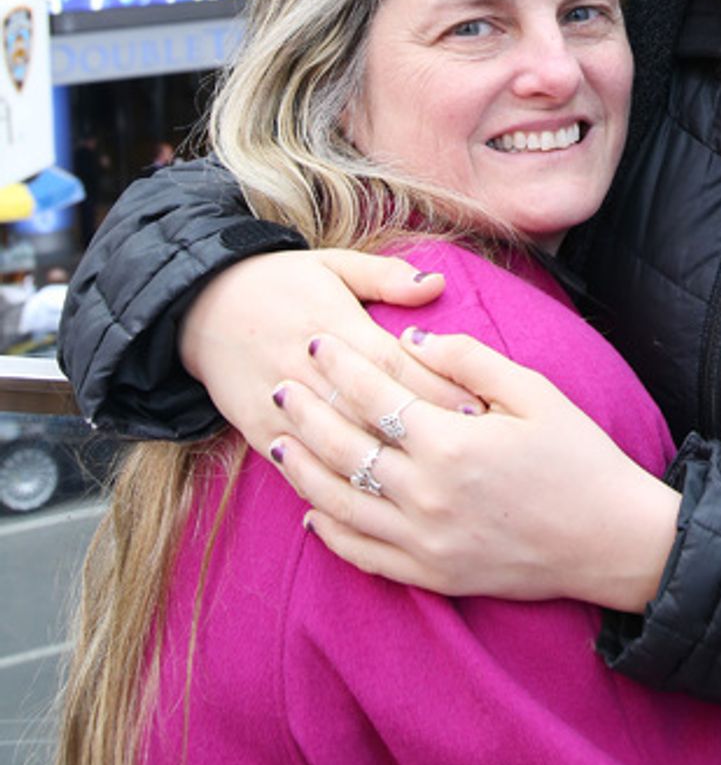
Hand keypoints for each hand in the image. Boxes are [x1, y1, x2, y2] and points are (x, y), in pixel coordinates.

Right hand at [178, 249, 457, 457]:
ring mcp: (281, 401)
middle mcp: (310, 368)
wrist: (200, 302)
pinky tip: (367, 501)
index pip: (394, 365)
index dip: (434, 387)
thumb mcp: (333, 263)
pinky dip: (330, 483)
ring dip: (381, 463)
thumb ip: (386, 276)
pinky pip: (298, 463)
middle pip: (371, 408)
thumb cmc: (280, 281)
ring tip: (428, 483)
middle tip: (468, 455)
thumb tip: (437, 284)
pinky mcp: (256, 427)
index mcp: (336, 326)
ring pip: (337, 442)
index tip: (475, 408)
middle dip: (420, 432)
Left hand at [266, 328, 681, 608]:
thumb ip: (470, 360)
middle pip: (343, 448)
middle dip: (305, 412)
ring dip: (300, 471)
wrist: (611, 541)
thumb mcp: (534, 392)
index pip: (373, 396)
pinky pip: (362, 555)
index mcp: (451, 443)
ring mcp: (425, 541)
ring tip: (274, 443)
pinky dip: (329, 533)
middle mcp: (427, 495)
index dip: (340, 366)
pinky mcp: (431, 576)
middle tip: (281, 385)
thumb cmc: (579, 458)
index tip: (317, 343)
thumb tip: (411, 338)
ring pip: (339, 504)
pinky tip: (310, 514)